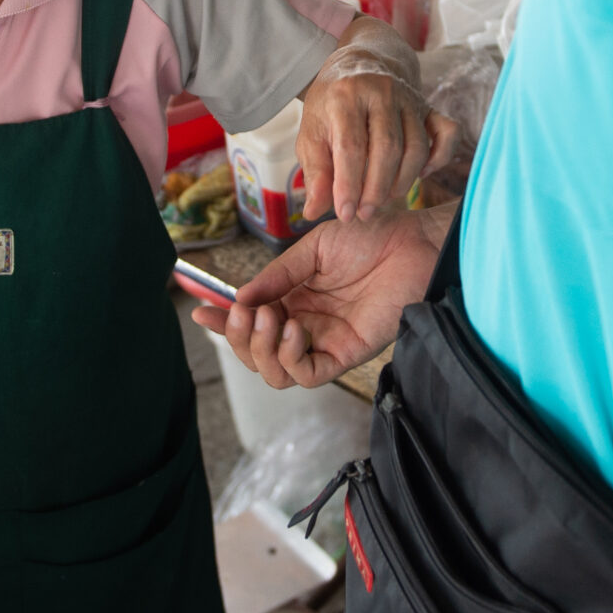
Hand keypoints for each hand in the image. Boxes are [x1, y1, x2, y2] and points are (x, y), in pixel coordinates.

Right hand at [192, 204, 449, 386]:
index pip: (250, 323)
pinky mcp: (348, 354)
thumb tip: (239, 299)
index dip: (224, 323)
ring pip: (276, 373)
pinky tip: (293, 329)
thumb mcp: (311, 250)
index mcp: (293, 300)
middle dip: (239, 337)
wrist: (412, 241)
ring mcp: (325, 342)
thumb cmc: (369, 237)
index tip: (200, 311)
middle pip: (256, 355)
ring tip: (269, 319)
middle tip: (245, 311)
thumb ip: (277, 277)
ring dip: (261, 350)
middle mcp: (305, 326)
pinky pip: (308, 375)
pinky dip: (290, 358)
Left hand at [297, 24, 459, 222]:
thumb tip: (313, 211)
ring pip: (417, 147)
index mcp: (346, 96)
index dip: (349, 186)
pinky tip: (421, 175)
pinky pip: (447, 133)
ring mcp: (409, 98)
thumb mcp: (311, 133)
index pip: (351, 147)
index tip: (346, 214)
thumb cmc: (331, 105)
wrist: (360, 65)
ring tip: (384, 199)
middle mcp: (381, 92)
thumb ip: (315, 172)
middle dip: (377, 189)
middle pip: (387, 148)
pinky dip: (439, 158)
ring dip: (403, 181)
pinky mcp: (429, 106)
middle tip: (365, 213)